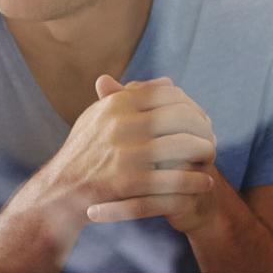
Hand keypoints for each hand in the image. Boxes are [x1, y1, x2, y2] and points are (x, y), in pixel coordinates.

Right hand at [42, 76, 213, 228]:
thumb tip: (168, 82)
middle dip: (202, 127)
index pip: (168, 94)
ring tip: (210, 157)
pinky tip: (205, 182)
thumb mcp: (100, 116)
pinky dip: (195, 180)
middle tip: (211, 138)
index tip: (201, 117)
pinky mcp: (129, 182)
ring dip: (204, 151)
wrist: (61, 190)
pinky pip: (174, 178)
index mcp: (116, 104)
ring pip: (183, 145)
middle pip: (181, 117)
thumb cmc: (84, 151)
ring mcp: (125, 153)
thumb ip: (133, 97)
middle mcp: (121, 124)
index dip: (191, 105)